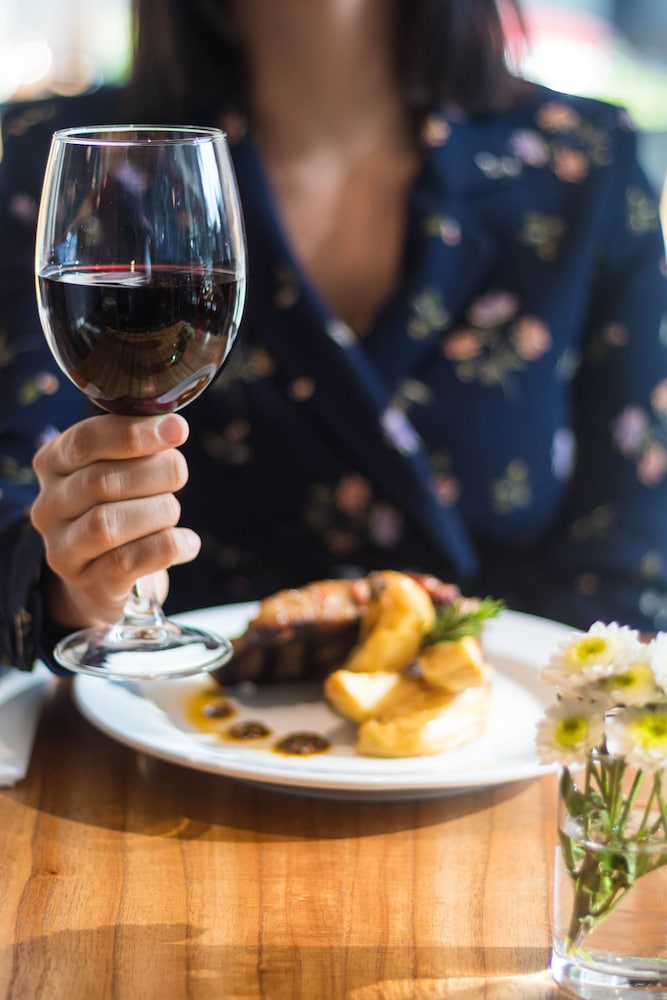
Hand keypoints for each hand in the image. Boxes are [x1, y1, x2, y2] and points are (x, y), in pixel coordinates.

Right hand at [31, 413, 200, 628]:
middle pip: (101, 481)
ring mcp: (64, 550)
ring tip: (172, 510)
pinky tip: (188, 542)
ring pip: (109, 524)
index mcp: (53, 465)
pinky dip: (168, 547)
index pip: (86, 441)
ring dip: (158, 511)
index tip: (177, 430)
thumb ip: (141, 446)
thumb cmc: (121, 508)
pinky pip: (129, 562)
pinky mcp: (90, 585)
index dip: (135, 434)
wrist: (106, 577)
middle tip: (179, 473)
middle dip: (155, 473)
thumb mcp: (122, 470)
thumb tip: (174, 427)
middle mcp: (49, 507)